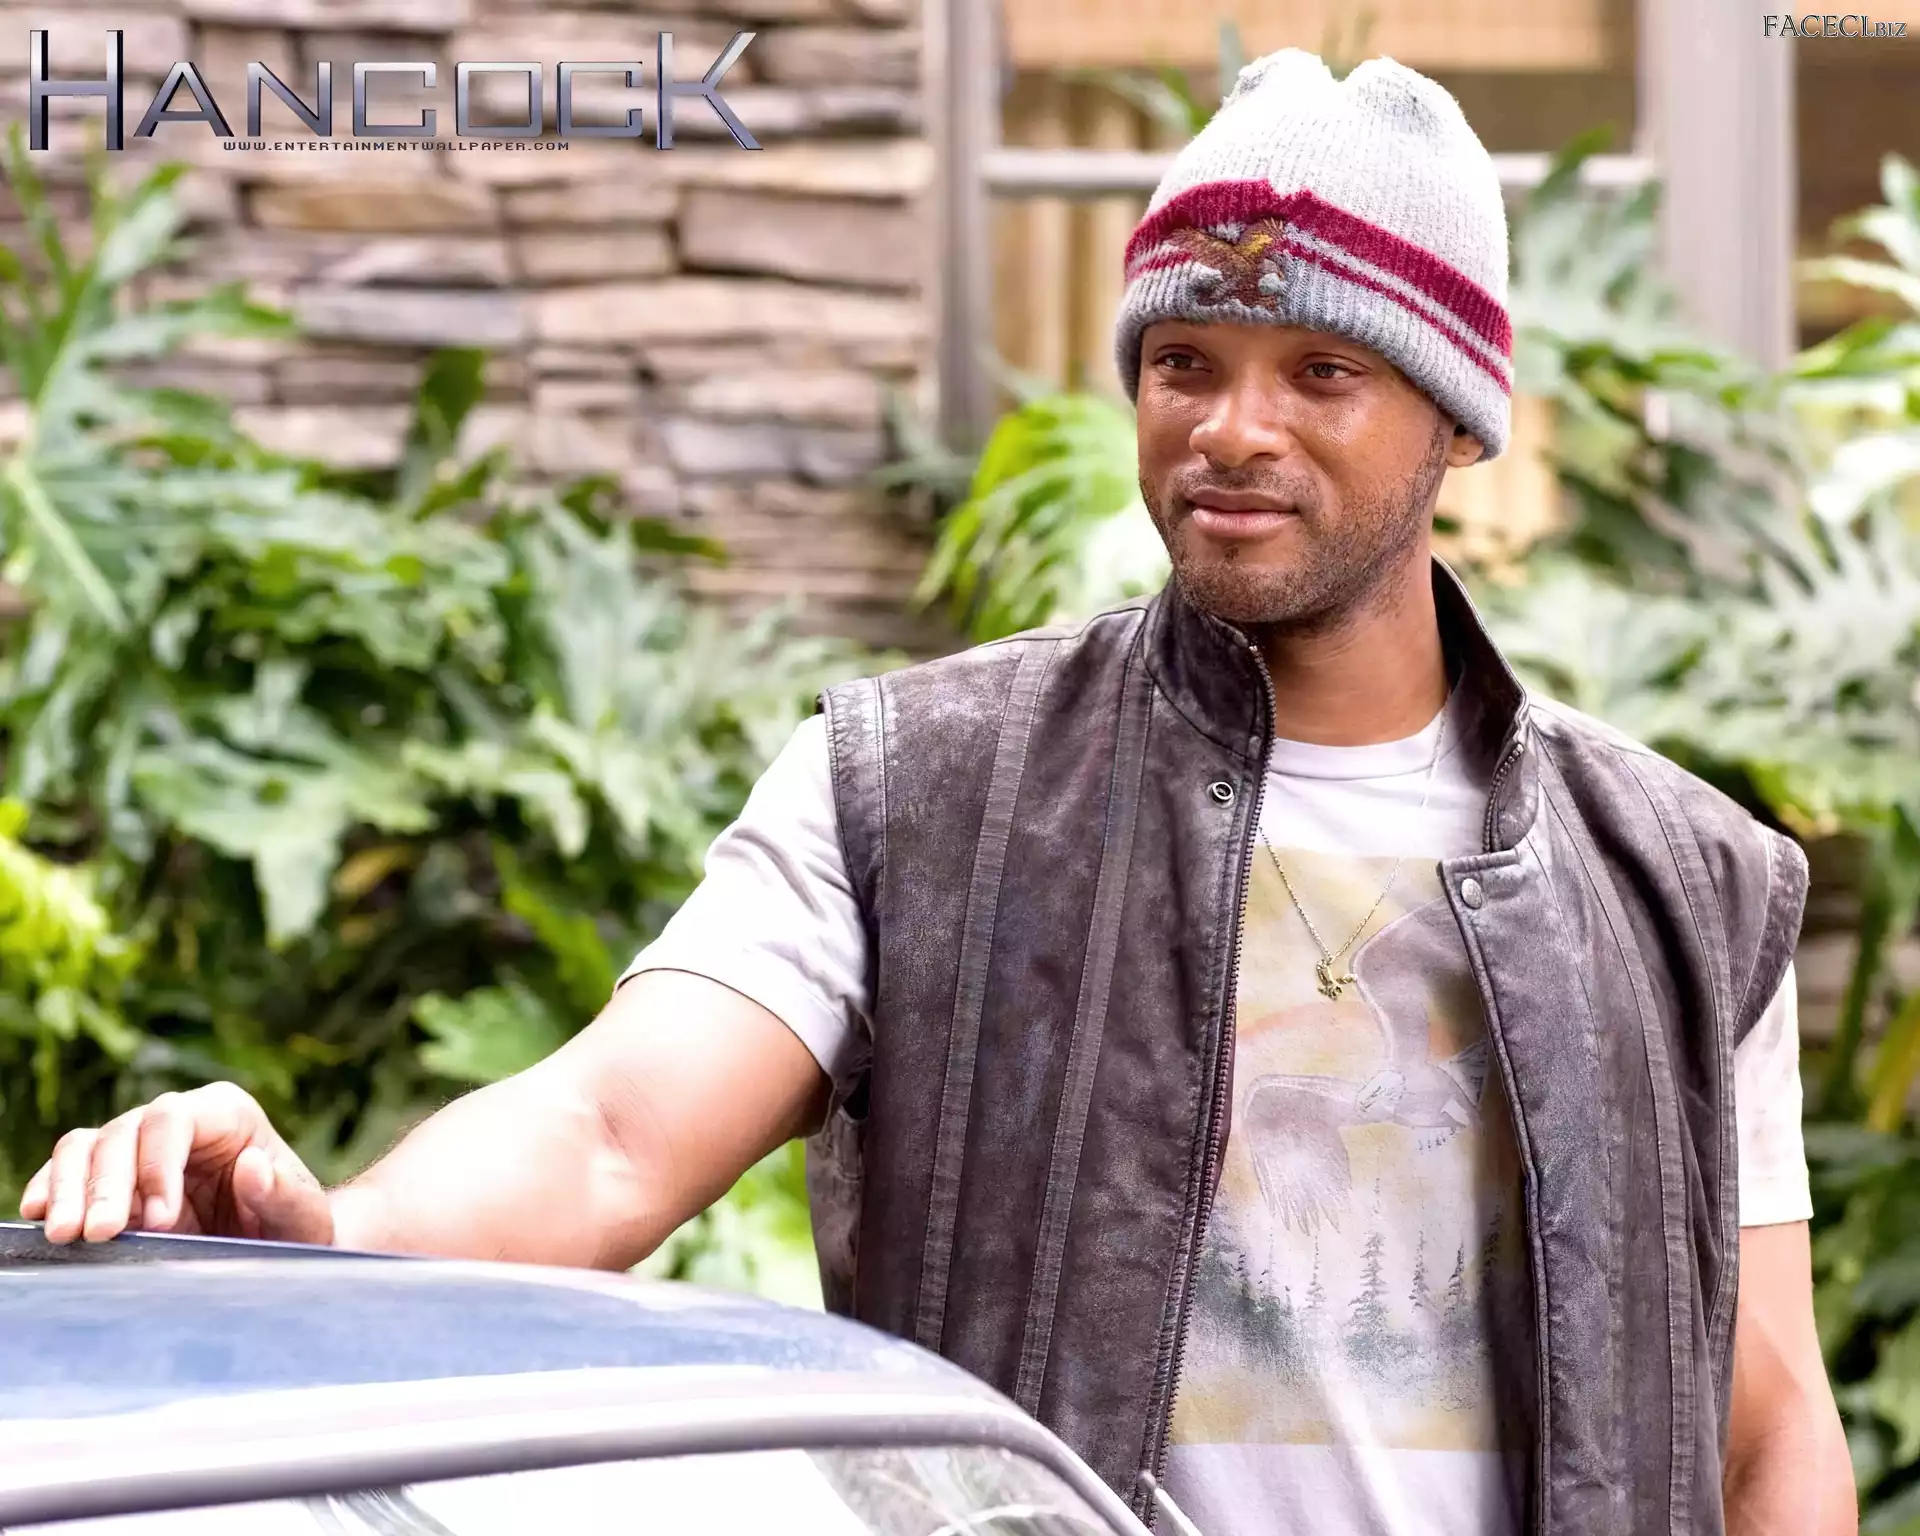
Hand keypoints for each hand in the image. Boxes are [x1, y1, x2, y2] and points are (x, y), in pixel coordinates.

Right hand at [18, 1082, 334, 1245]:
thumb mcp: (305, 1219)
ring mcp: (140, 1146)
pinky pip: (70, 1169)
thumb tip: (253, 1166)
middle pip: (124, 1132)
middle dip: (107, 1184)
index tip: (161, 1221)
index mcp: (226, 1114)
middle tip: (100, 1233)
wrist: (275, 1245)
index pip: (175, 1120)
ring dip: (69, 1188)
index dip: (157, 1166)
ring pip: (87, 1146)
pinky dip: (51, 1188)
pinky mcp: (113, 1176)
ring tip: (64, 1234)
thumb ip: (285, 1195)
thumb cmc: (294, 1225)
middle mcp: (178, 1121)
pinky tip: (39, 1214)